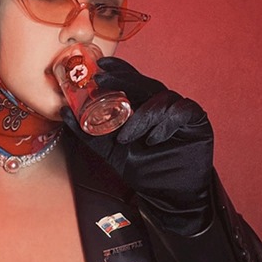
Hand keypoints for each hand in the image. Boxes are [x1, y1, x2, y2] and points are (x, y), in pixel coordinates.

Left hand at [61, 57, 213, 233]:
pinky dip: (165, 123)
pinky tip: (153, 139)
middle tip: (101, 81)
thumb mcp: (111, 151)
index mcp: (144, 107)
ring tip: (126, 137)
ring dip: (141, 115)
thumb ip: (90, 134)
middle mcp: (161, 105)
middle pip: (144, 83)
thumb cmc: (144, 170)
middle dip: (122, 80)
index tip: (100, 65)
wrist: (169, 196)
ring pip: (161, 97)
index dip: (118, 70)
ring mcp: (179, 111)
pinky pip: (181, 110)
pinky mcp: (197, 121)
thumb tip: (65, 113)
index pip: (132, 81)